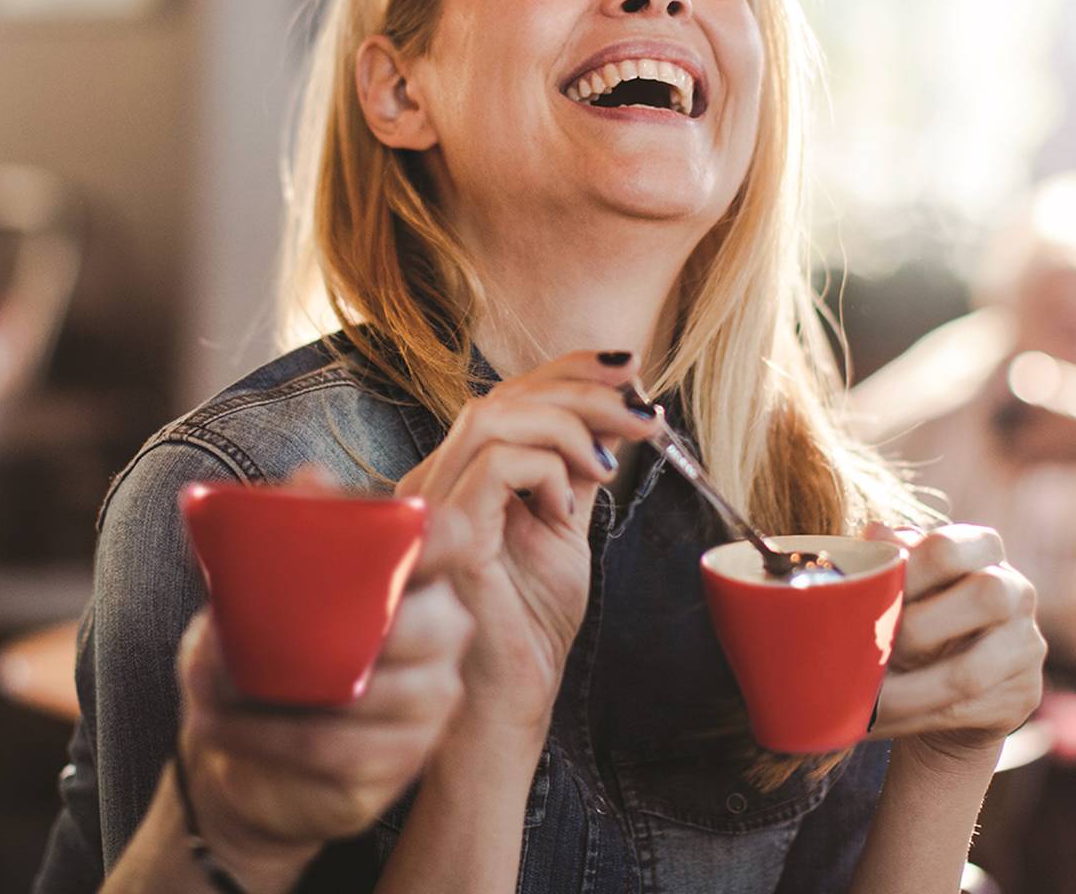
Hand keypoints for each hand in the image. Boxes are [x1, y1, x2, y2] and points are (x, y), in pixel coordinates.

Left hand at [175, 487, 474, 885]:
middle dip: (332, 627)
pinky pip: (339, 748)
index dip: (436, 535)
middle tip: (247, 627)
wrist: (247, 740)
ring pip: (370, 693)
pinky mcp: (402, 761)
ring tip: (206, 682)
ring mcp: (432, 703)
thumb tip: (311, 476)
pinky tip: (216, 723)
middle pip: (423, 624)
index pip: (453, 540)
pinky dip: (267, 737)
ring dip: (277, 689)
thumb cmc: (268, 642)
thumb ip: (290, 526)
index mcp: (421, 574)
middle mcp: (444, 634)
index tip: (393, 535)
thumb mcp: (262, 578)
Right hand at [395, 349, 656, 731]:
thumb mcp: (564, 535)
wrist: (505, 705)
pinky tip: (568, 508)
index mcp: (460, 476)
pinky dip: (547, 470)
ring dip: (569, 425)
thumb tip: (613, 422)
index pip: (506, 395)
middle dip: (583, 392)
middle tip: (644, 417)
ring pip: (493, 415)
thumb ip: (574, 476)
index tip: (631, 371)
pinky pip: (494, 464)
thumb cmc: (526, 631)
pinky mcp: (446, 534)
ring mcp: (431, 505)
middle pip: (502, 396)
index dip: (567, 370)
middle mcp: (435, 481)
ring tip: (612, 463)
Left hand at [865, 524, 1045, 770]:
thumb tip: (874, 534)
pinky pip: (964, 712)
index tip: (866, 599)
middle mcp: (1016, 591)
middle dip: (916, 630)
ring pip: (969, 673)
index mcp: (981, 549)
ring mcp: (1026, 644)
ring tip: (861, 702)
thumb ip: (890, 558)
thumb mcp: (904, 580)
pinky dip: (911, 719)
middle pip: (984, 597)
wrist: (947, 676)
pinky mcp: (1022, 694)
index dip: (904, 573)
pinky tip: (876, 721)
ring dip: (905, 693)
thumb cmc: (917, 611)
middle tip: (868, 652)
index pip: (948, 548)